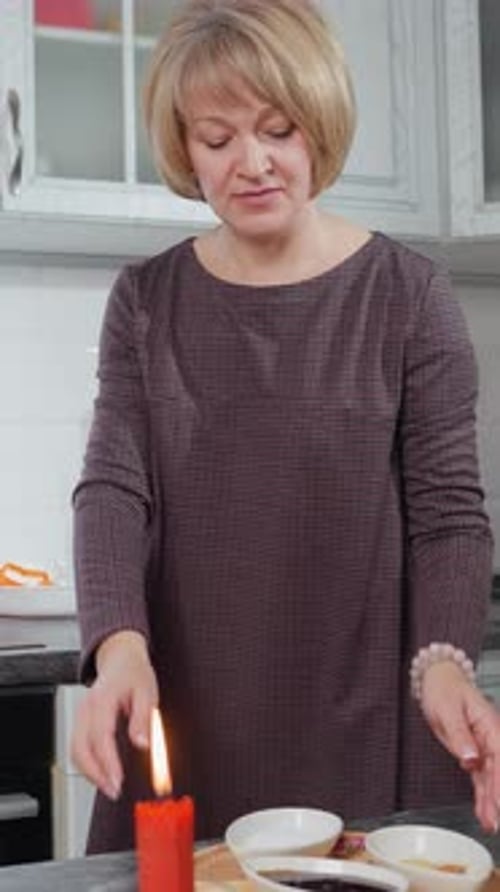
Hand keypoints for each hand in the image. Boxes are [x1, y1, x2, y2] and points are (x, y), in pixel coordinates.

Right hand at [70, 630, 158, 800]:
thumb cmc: (134, 673)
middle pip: (80, 748)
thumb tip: (142, 744)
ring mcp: (81, 716)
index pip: (100, 736)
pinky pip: (78, 747)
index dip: (107, 762)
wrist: (120, 658)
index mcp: (102, 699)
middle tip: (114, 789)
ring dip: (90, 773)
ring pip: (75, 751)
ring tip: (110, 786)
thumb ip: (143, 718)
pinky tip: (103, 774)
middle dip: (95, 774)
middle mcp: (86, 709)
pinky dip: (88, 764)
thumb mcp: (147, 691)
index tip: (118, 781)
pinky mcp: (81, 722)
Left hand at [420, 660, 499, 831]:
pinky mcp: (475, 754)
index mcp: (489, 725)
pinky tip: (485, 814)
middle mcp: (491, 738)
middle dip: (499, 798)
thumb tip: (471, 758)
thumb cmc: (444, 689)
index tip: (499, 802)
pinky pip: (482, 778)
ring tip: (493, 825)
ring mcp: (485, 747)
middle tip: (498, 821)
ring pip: (492, 779)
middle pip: (499, 772)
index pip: (499, 758)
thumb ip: (460, 734)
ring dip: (492, 803)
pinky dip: (483, 797)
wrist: (438, 680)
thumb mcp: (448, 709)